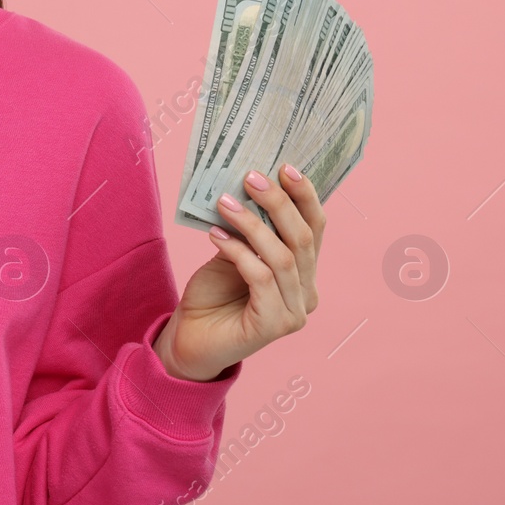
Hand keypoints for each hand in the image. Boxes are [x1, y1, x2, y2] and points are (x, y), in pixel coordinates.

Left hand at [153, 164, 325, 381]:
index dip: (305, 196)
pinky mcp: (275, 325)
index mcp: (304, 273)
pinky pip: (261, 277)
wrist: (189, 338)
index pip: (316, 228)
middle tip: (252, 176)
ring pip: (283, 257)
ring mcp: (295, 312)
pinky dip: (238, 252)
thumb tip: (250, 185)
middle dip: (279, 203)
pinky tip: (216, 236)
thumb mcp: (233, 252)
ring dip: (253, 224)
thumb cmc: (213, 294)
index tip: (286, 166)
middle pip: (304, 239)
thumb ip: (251, 230)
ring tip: (224, 202)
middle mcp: (308, 293)